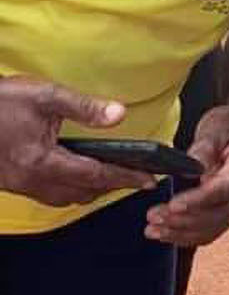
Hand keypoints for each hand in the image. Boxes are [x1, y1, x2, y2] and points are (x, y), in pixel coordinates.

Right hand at [0, 76, 154, 206]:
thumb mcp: (43, 95)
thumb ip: (83, 106)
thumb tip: (119, 114)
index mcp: (43, 161)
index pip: (95, 175)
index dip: (125, 178)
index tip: (149, 180)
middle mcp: (32, 180)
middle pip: (82, 193)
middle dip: (111, 187)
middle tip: (135, 177)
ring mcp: (19, 185)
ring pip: (64, 198)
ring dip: (90, 190)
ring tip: (111, 177)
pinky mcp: (10, 183)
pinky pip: (47, 194)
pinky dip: (68, 189)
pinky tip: (74, 175)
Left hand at [144, 105, 228, 245]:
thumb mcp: (216, 127)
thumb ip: (204, 148)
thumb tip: (192, 167)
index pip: (225, 189)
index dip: (199, 200)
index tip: (174, 204)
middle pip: (218, 214)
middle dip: (183, 220)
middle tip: (153, 216)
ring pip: (213, 228)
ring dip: (182, 233)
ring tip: (153, 229)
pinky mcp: (225, 209)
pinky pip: (209, 230)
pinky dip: (187, 236)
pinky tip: (165, 233)